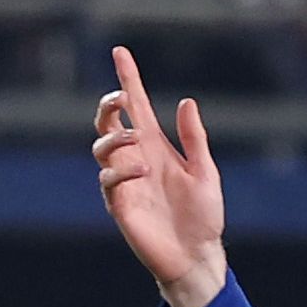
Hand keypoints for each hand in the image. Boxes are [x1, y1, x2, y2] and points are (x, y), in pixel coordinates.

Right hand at [93, 44, 228, 306]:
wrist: (197, 254)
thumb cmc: (203, 216)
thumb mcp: (204, 172)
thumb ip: (194, 139)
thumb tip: (186, 101)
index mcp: (156, 147)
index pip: (137, 107)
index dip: (128, 79)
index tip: (120, 52)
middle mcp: (136, 159)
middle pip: (109, 123)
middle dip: (108, 105)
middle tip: (120, 97)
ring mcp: (124, 181)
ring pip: (102, 147)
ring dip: (115, 138)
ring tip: (136, 141)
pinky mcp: (119, 204)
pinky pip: (108, 180)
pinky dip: (120, 170)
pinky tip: (141, 171)